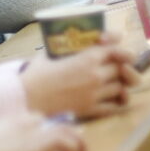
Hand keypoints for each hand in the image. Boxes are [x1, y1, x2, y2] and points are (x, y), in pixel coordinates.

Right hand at [0, 113, 88, 150]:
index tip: (57, 143)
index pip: (41, 121)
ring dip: (79, 144)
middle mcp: (29, 120)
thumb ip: (2, 145)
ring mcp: (36, 130)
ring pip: (67, 131)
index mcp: (16, 118)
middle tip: (77, 148)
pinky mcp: (41, 143)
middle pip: (58, 124)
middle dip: (71, 136)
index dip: (52, 132)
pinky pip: (67, 143)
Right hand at [22, 41, 136, 118]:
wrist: (28, 98)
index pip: (116, 51)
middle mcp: (95, 76)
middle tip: (117, 67)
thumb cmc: (37, 73)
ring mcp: (94, 94)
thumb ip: (72, 46)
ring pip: (121, 88)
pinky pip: (113, 107)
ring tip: (114, 83)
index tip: (120, 49)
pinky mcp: (90, 110)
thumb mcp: (53, 52)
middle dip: (121, 67)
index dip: (121, 48)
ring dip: (119, 85)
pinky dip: (116, 102)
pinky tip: (111, 99)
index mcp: (87, 58)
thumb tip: (84, 41)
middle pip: (121, 69)